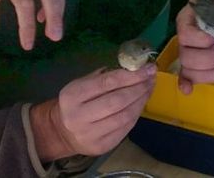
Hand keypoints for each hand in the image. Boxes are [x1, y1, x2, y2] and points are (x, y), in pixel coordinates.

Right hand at [30, 65, 155, 161]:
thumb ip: (104, 76)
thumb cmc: (76, 102)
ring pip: (125, 116)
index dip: (131, 75)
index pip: (107, 83)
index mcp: (73, 95)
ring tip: (149, 88)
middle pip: (118, 101)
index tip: (148, 68)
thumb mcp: (81, 83)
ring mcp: (91, 134)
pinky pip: (126, 128)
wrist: (62, 131)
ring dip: (141, 100)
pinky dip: (136, 114)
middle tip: (152, 77)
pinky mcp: (102, 146)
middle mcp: (80, 116)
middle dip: (139, 87)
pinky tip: (141, 103)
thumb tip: (134, 68)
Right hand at [174, 0, 213, 93]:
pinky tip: (187, 90)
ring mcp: (190, 50)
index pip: (187, 35)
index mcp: (186, 19)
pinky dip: (186, 83)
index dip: (203, 40)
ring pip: (189, 70)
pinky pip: (187, 75)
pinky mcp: (198, 62)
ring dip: (209, 74)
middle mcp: (184, 37)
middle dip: (210, 59)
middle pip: (186, 57)